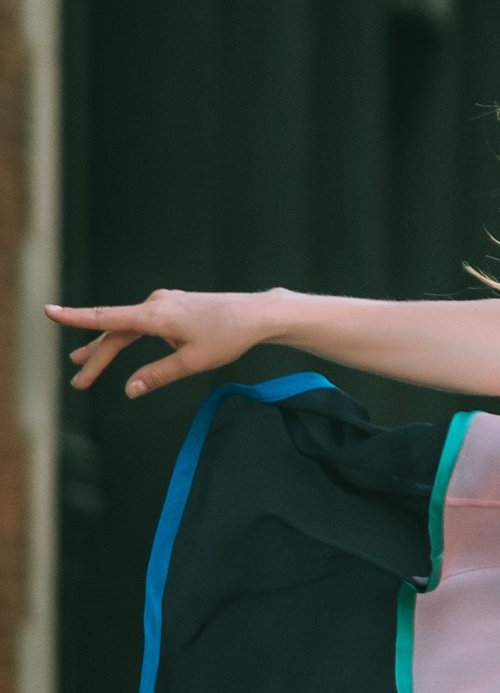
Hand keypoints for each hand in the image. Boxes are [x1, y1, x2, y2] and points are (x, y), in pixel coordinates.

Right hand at [48, 289, 273, 398]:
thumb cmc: (228, 336)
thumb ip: (158, 376)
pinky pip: (142, 323)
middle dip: (96, 356)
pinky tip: (128, 345)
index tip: (49, 311)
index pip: (107, 319)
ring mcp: (165, 303)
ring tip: (85, 363)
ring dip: (109, 347)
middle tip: (79, 380)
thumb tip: (129, 390)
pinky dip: (128, 337)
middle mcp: (156, 304)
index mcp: (155, 316)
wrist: (257, 314)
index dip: (75, 318)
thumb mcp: (192, 362)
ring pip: (128, 328)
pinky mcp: (174, 306)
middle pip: (116, 332)